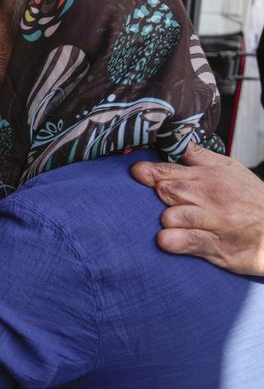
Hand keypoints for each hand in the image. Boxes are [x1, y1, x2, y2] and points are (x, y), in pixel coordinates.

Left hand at [131, 143, 263, 275]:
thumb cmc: (251, 200)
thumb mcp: (230, 170)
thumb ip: (199, 158)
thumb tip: (176, 141)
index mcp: (209, 178)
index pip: (170, 172)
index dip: (149, 172)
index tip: (136, 172)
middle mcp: (210, 198)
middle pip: (167, 192)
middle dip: (157, 195)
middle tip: (158, 200)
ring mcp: (213, 223)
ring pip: (174, 215)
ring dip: (165, 219)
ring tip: (168, 223)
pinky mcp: (217, 246)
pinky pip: (189, 241)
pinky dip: (174, 241)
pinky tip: (165, 240)